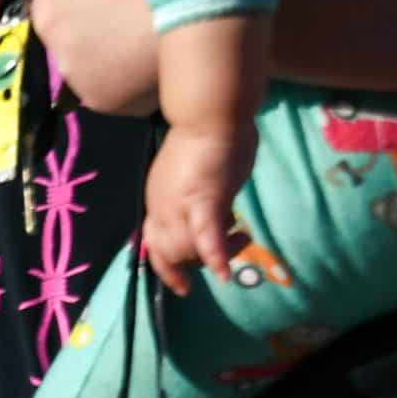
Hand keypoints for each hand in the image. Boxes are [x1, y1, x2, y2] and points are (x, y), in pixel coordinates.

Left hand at [28, 0, 158, 117]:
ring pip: (87, 49)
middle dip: (98, 4)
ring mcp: (68, 58)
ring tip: (159, 30)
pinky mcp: (95, 96)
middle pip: (70, 8)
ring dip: (112, 43)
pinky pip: (109, 86)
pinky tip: (162, 59)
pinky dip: (130, 78)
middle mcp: (46, 10)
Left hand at [143, 124, 255, 296]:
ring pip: (190, 249)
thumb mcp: (194, 176)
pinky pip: (207, 236)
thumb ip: (194, 198)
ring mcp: (180, 205)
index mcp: (158, 201)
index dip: (167, 268)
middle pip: (172, 253)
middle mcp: (162, 207)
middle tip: (229, 247)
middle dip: (198, 262)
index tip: (183, 286)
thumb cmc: (209, 138)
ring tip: (241, 234)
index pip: (154, 245)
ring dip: (217, 253)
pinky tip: (224, 272)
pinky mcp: (205, 199)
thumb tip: (208, 213)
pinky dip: (215, 257)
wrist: (212, 111)